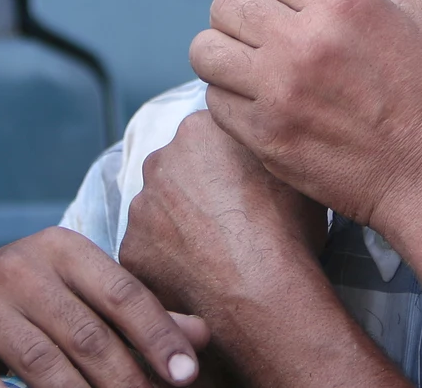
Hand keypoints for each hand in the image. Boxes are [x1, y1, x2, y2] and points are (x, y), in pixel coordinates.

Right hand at [0, 226, 209, 387]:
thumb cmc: (36, 298)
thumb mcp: (83, 291)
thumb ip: (138, 313)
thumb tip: (201, 336)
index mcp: (63, 249)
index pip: (123, 293)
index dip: (158, 336)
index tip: (187, 375)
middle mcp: (21, 268)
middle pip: (88, 336)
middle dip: (127, 381)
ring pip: (45, 364)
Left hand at [125, 113, 410, 387]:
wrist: (263, 290)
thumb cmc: (286, 229)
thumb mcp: (290, 170)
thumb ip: (264, 148)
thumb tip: (265, 150)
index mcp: (197, 131)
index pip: (206, 138)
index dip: (226, 165)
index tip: (242, 189)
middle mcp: (159, 162)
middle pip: (175, 172)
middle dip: (195, 193)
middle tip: (228, 224)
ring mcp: (140, 208)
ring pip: (158, 213)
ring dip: (178, 228)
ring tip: (214, 256)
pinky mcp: (130, 251)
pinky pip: (148, 254)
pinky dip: (167, 264)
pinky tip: (197, 278)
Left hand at [192, 0, 421, 351]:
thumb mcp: (421, 14)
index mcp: (343, 2)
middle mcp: (302, 41)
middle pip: (227, 2)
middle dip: (244, 11)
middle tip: (266, 31)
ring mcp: (278, 93)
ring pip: (206, 49)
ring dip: (226, 52)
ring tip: (253, 64)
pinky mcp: (265, 138)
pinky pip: (214, 100)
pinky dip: (232, 97)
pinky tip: (262, 102)